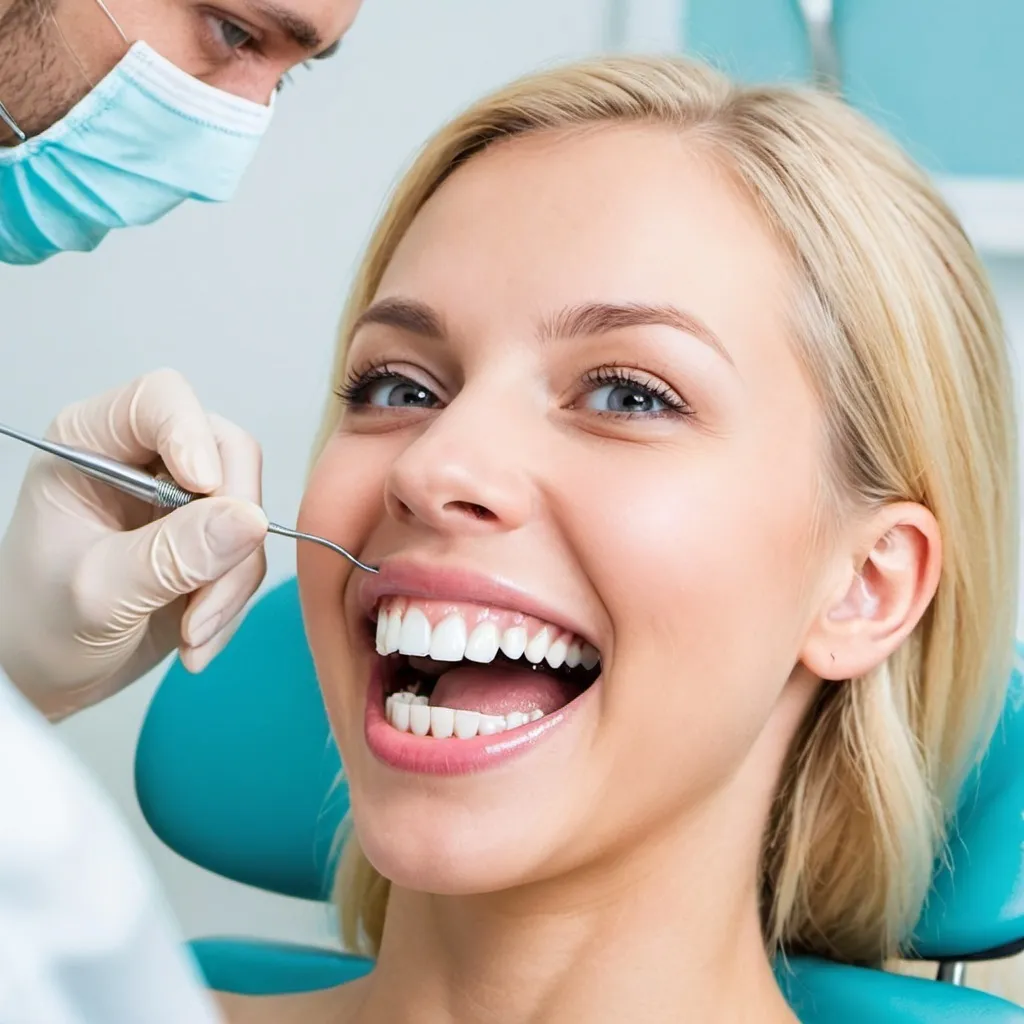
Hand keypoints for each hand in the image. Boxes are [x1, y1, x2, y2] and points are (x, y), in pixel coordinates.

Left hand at [0, 370, 267, 719]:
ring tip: (192, 633)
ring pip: (247, 512)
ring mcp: (181, 499)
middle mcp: (142, 459)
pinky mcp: (209, 538)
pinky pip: (249, 554)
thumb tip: (251, 520)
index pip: (161, 400)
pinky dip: (232, 601)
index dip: (192, 435)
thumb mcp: (99, 592)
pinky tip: (194, 636)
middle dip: (228, 533)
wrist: (45, 675)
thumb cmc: (39, 625)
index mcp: (91, 444)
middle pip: (227, 454)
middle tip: (205, 595)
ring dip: (231, 580)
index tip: (203, 489)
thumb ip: (174, 554)